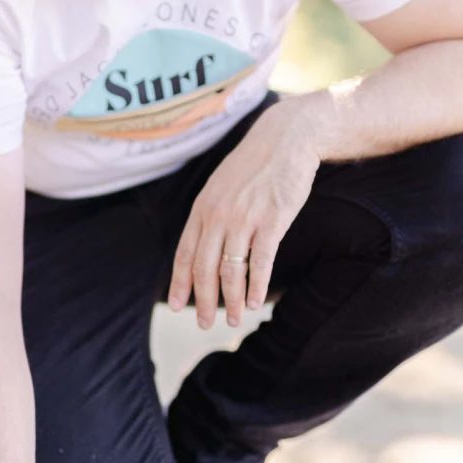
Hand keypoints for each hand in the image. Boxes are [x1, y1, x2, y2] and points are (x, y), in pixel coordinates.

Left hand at [168, 100, 321, 328]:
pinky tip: (256, 303)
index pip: (185, 254)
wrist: (286, 138)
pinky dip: (257, 287)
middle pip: (205, 269)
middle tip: (203, 324)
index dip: (180, 283)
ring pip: (231, 271)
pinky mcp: (272, 221)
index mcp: (203, 208)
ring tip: (235, 320)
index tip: (176, 306)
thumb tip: (203, 245)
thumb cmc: (255, 165)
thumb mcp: (221, 186)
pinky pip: (260, 262)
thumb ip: (210, 213)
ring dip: (232, 300)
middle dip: (203, 301)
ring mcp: (245, 219)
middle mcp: (218, 216)